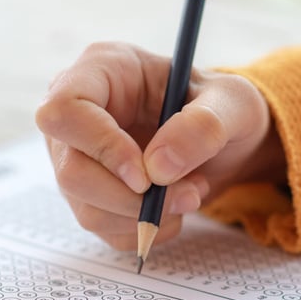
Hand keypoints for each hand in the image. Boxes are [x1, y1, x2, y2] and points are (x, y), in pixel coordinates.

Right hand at [36, 42, 283, 249]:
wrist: (225, 142)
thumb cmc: (222, 109)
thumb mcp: (235, 104)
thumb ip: (204, 126)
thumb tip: (159, 167)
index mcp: (103, 70)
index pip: (66, 109)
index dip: (101, 147)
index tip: (146, 175)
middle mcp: (79, 114)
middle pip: (71, 171)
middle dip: (132, 197)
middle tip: (187, 194)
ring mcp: (77, 156)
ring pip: (86, 208)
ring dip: (145, 216)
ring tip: (190, 193)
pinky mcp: (88, 193)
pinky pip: (103, 228)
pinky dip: (144, 229)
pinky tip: (171, 207)